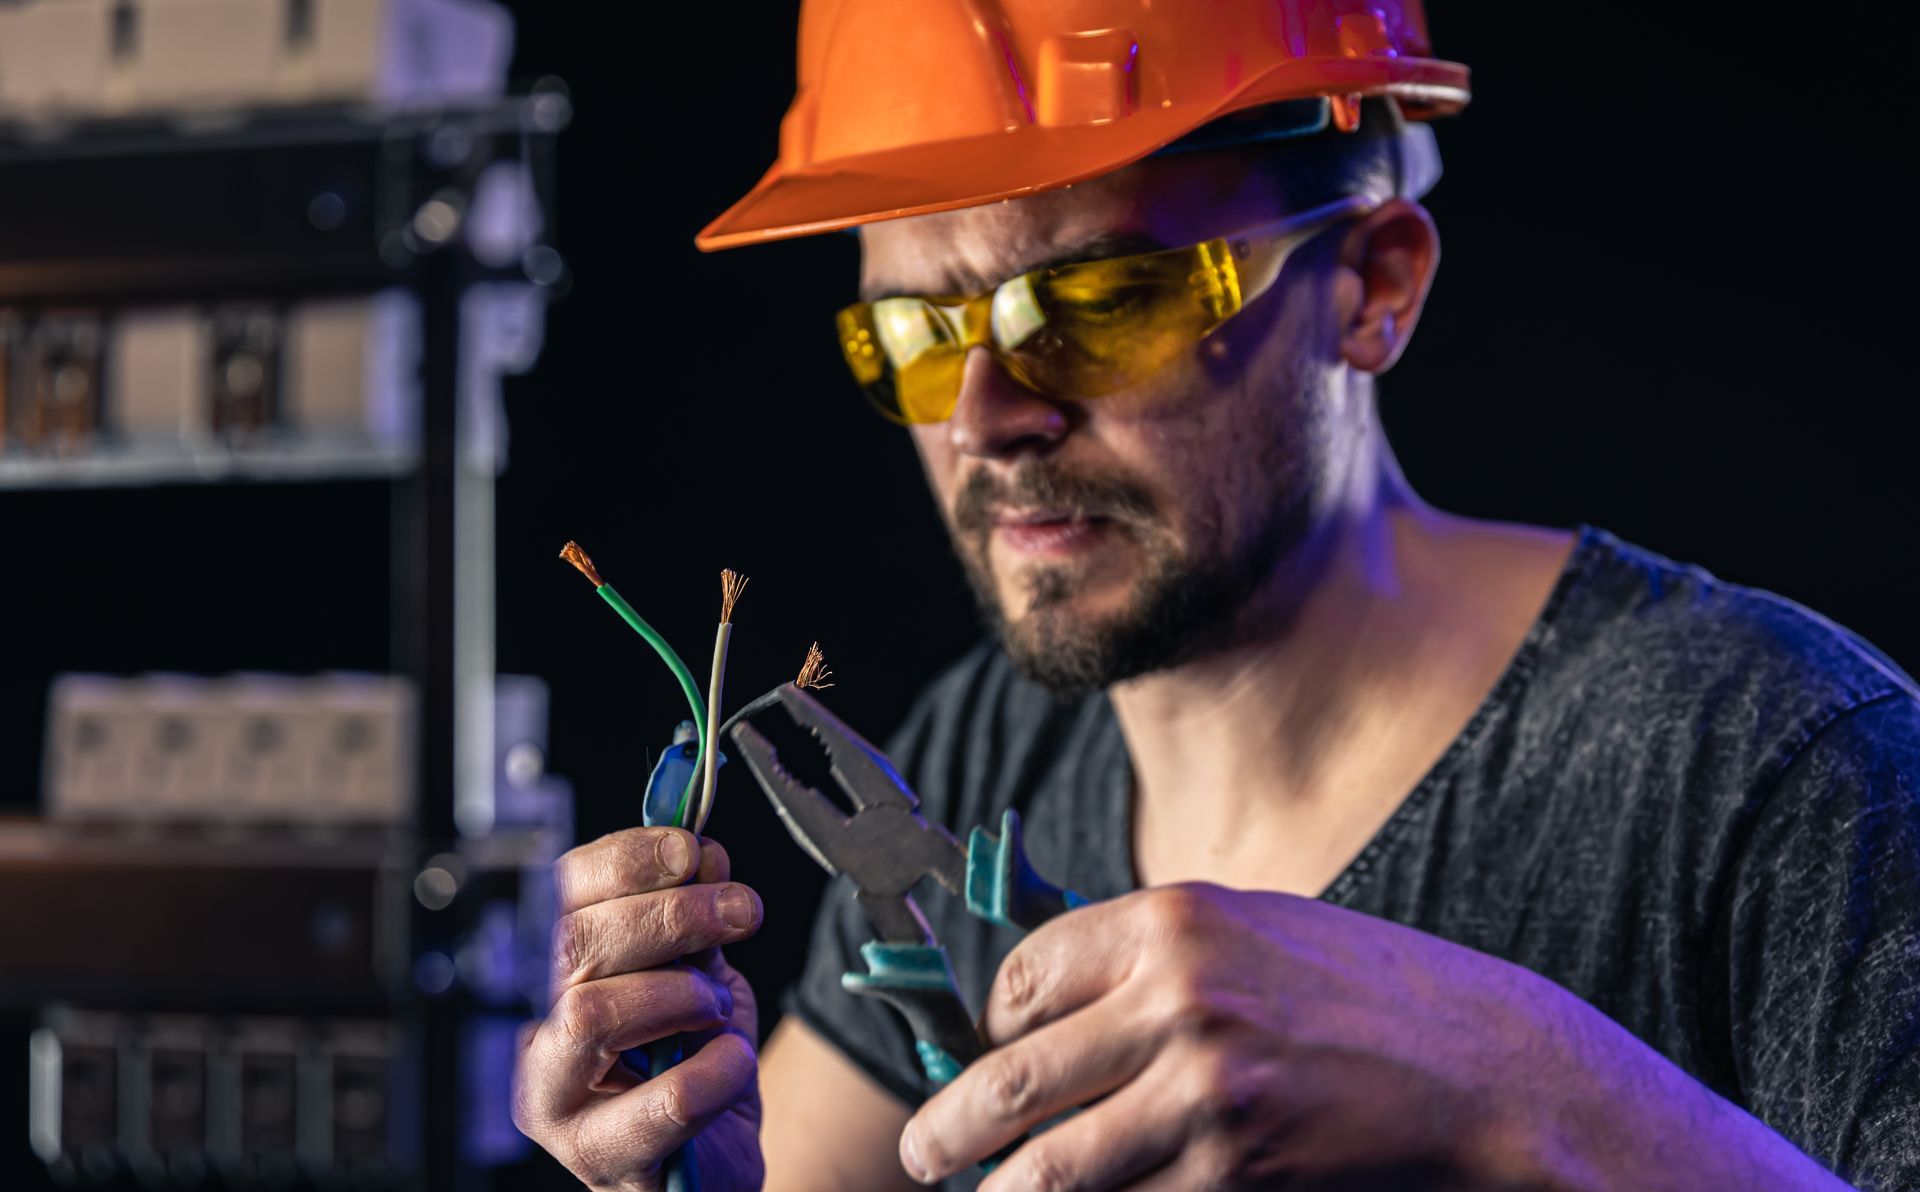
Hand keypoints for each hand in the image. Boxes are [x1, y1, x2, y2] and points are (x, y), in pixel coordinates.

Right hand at [513, 826, 765, 1191]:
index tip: (692, 849)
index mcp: (556, 976)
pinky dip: (715, 1070)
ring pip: (592, 1014)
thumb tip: (702, 853)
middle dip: (670, 914)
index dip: (625, 860)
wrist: (711, 1163)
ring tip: (718, 1007)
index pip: (561, 896)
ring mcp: (558, 1102)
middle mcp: (539, 1035)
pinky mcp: (602, 1158)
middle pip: (574, 946)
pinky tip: (731, 1063)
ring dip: (681, 993)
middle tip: (740, 910)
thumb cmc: (694, 1067)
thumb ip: (695, 924)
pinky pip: (664, 1101)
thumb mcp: (700, 977)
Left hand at [896, 883, 1834, 1190]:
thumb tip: (1044, 1003)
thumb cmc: (1367, 992)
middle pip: (1016, 1077)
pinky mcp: (1234, 1170)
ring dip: (1005, 1189)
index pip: (1026, 979)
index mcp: (1172, 920)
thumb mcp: (1254, 931)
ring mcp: (1204, 1093)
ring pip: (1053, 1166)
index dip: (994, 1023)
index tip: (987, 1049)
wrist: (1486, 1070)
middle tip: (924, 1150)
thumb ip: (1153, 958)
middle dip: (951, 1126)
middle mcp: (1177, 999)